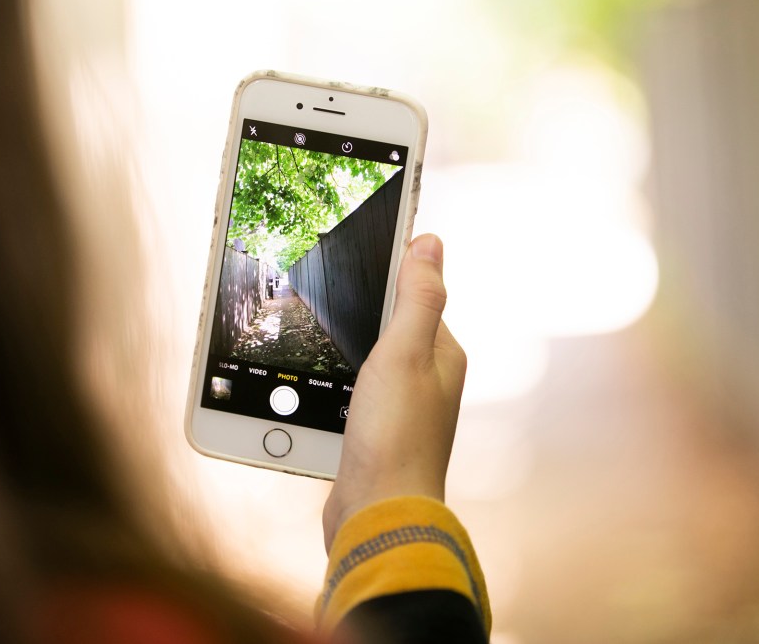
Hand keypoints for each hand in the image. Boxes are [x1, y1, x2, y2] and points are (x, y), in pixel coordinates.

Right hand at [323, 234, 466, 550]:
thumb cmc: (396, 437)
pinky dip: (336, 385)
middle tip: (325, 294)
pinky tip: (317, 386)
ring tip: (316, 337)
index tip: (360, 250)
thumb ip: (417, 297)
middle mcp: (428, 382)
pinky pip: (355, 395)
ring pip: (369, 363)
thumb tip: (429, 242)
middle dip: (362, 313)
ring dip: (345, 351)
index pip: (418, 298)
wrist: (377, 516)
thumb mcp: (404, 352)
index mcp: (443, 356)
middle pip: (390, 329)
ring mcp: (402, 411)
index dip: (391, 274)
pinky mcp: (376, 435)